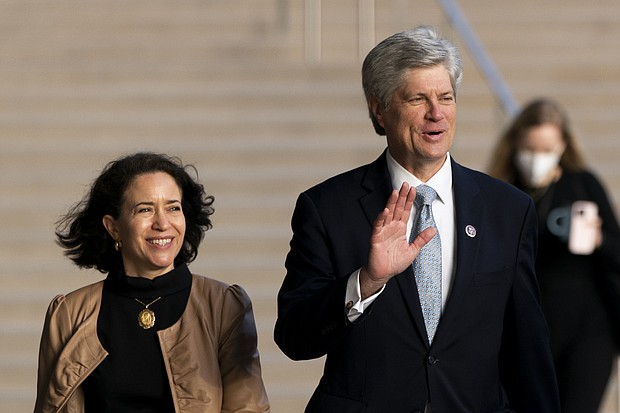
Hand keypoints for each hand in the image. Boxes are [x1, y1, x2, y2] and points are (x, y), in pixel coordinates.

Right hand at [360, 182, 437, 298]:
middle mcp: (391, 227)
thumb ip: (422, 239)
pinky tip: (385, 211)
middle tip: (405, 185)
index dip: (409, 200)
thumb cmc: (394, 262)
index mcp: (400, 229)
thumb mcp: (413, 250)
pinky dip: (381, 218)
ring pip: (387, 214)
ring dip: (391, 203)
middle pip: (397, 209)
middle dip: (401, 197)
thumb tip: (433, 229)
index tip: (413, 190)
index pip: (405, 211)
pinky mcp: (376, 238)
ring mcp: (383, 231)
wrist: (383, 273)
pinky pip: (378, 226)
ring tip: (395, 192)